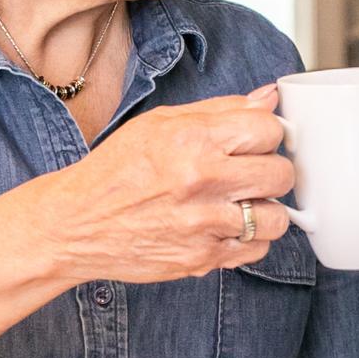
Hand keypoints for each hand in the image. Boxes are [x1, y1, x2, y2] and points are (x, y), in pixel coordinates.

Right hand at [36, 88, 294, 284]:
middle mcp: (201, 180)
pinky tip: (227, 227)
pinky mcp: (202, 259)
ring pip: (277, 218)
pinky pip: (256, 250)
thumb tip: (269, 97)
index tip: (255, 142)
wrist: (77, 223)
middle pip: (281, 174)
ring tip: (243, 204)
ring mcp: (204, 224)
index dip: (267, 134)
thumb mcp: (161, 123)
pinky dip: (250, 240)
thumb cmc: (117, 170)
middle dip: (272, 171)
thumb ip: (220, 110)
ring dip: (265, 210)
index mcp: (192, 139)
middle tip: (251, 173)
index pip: (270, 129)